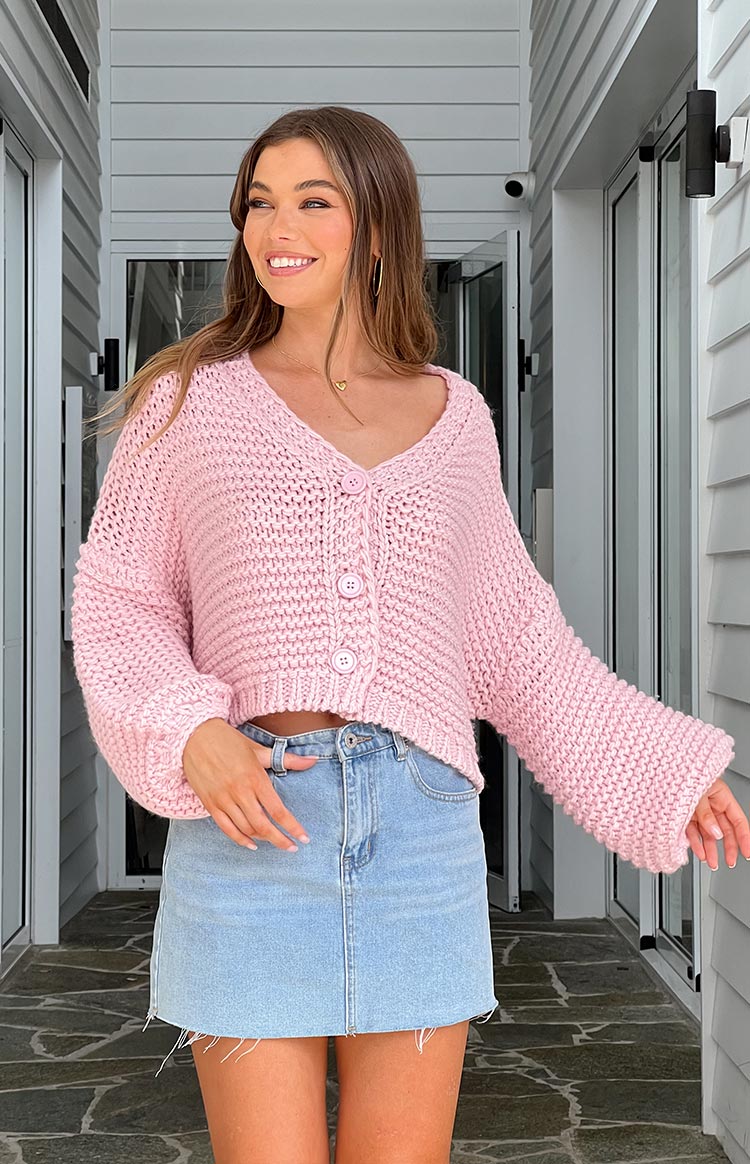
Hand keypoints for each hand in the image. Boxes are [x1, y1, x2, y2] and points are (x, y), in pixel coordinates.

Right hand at [182, 718, 316, 851]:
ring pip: (246, 828)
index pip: (278, 810)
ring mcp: (223, 799)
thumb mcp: (258, 749)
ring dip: (263, 839)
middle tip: (292, 847)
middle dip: (280, 839)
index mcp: (255, 778)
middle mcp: (240, 791)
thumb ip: (287, 759)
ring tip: (275, 841)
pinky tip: (251, 844)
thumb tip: (313, 760)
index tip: (303, 838)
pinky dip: (239, 840)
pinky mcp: (210, 804)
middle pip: (263, 825)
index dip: (292, 827)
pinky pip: (226, 828)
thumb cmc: (228, 740)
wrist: (194, 736)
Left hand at [686, 777, 749, 869]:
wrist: (659, 770)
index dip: (744, 837)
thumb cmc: (681, 772)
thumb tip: (715, 832)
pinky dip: (696, 843)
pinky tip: (699, 852)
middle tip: (729, 861)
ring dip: (710, 849)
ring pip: (708, 833)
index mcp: (720, 795)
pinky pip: (693, 832)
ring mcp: (697, 810)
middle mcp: (711, 803)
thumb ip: (706, 814)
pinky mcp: (685, 815)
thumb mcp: (697, 793)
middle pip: (724, 829)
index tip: (747, 852)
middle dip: (728, 847)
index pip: (738, 820)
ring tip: (711, 862)